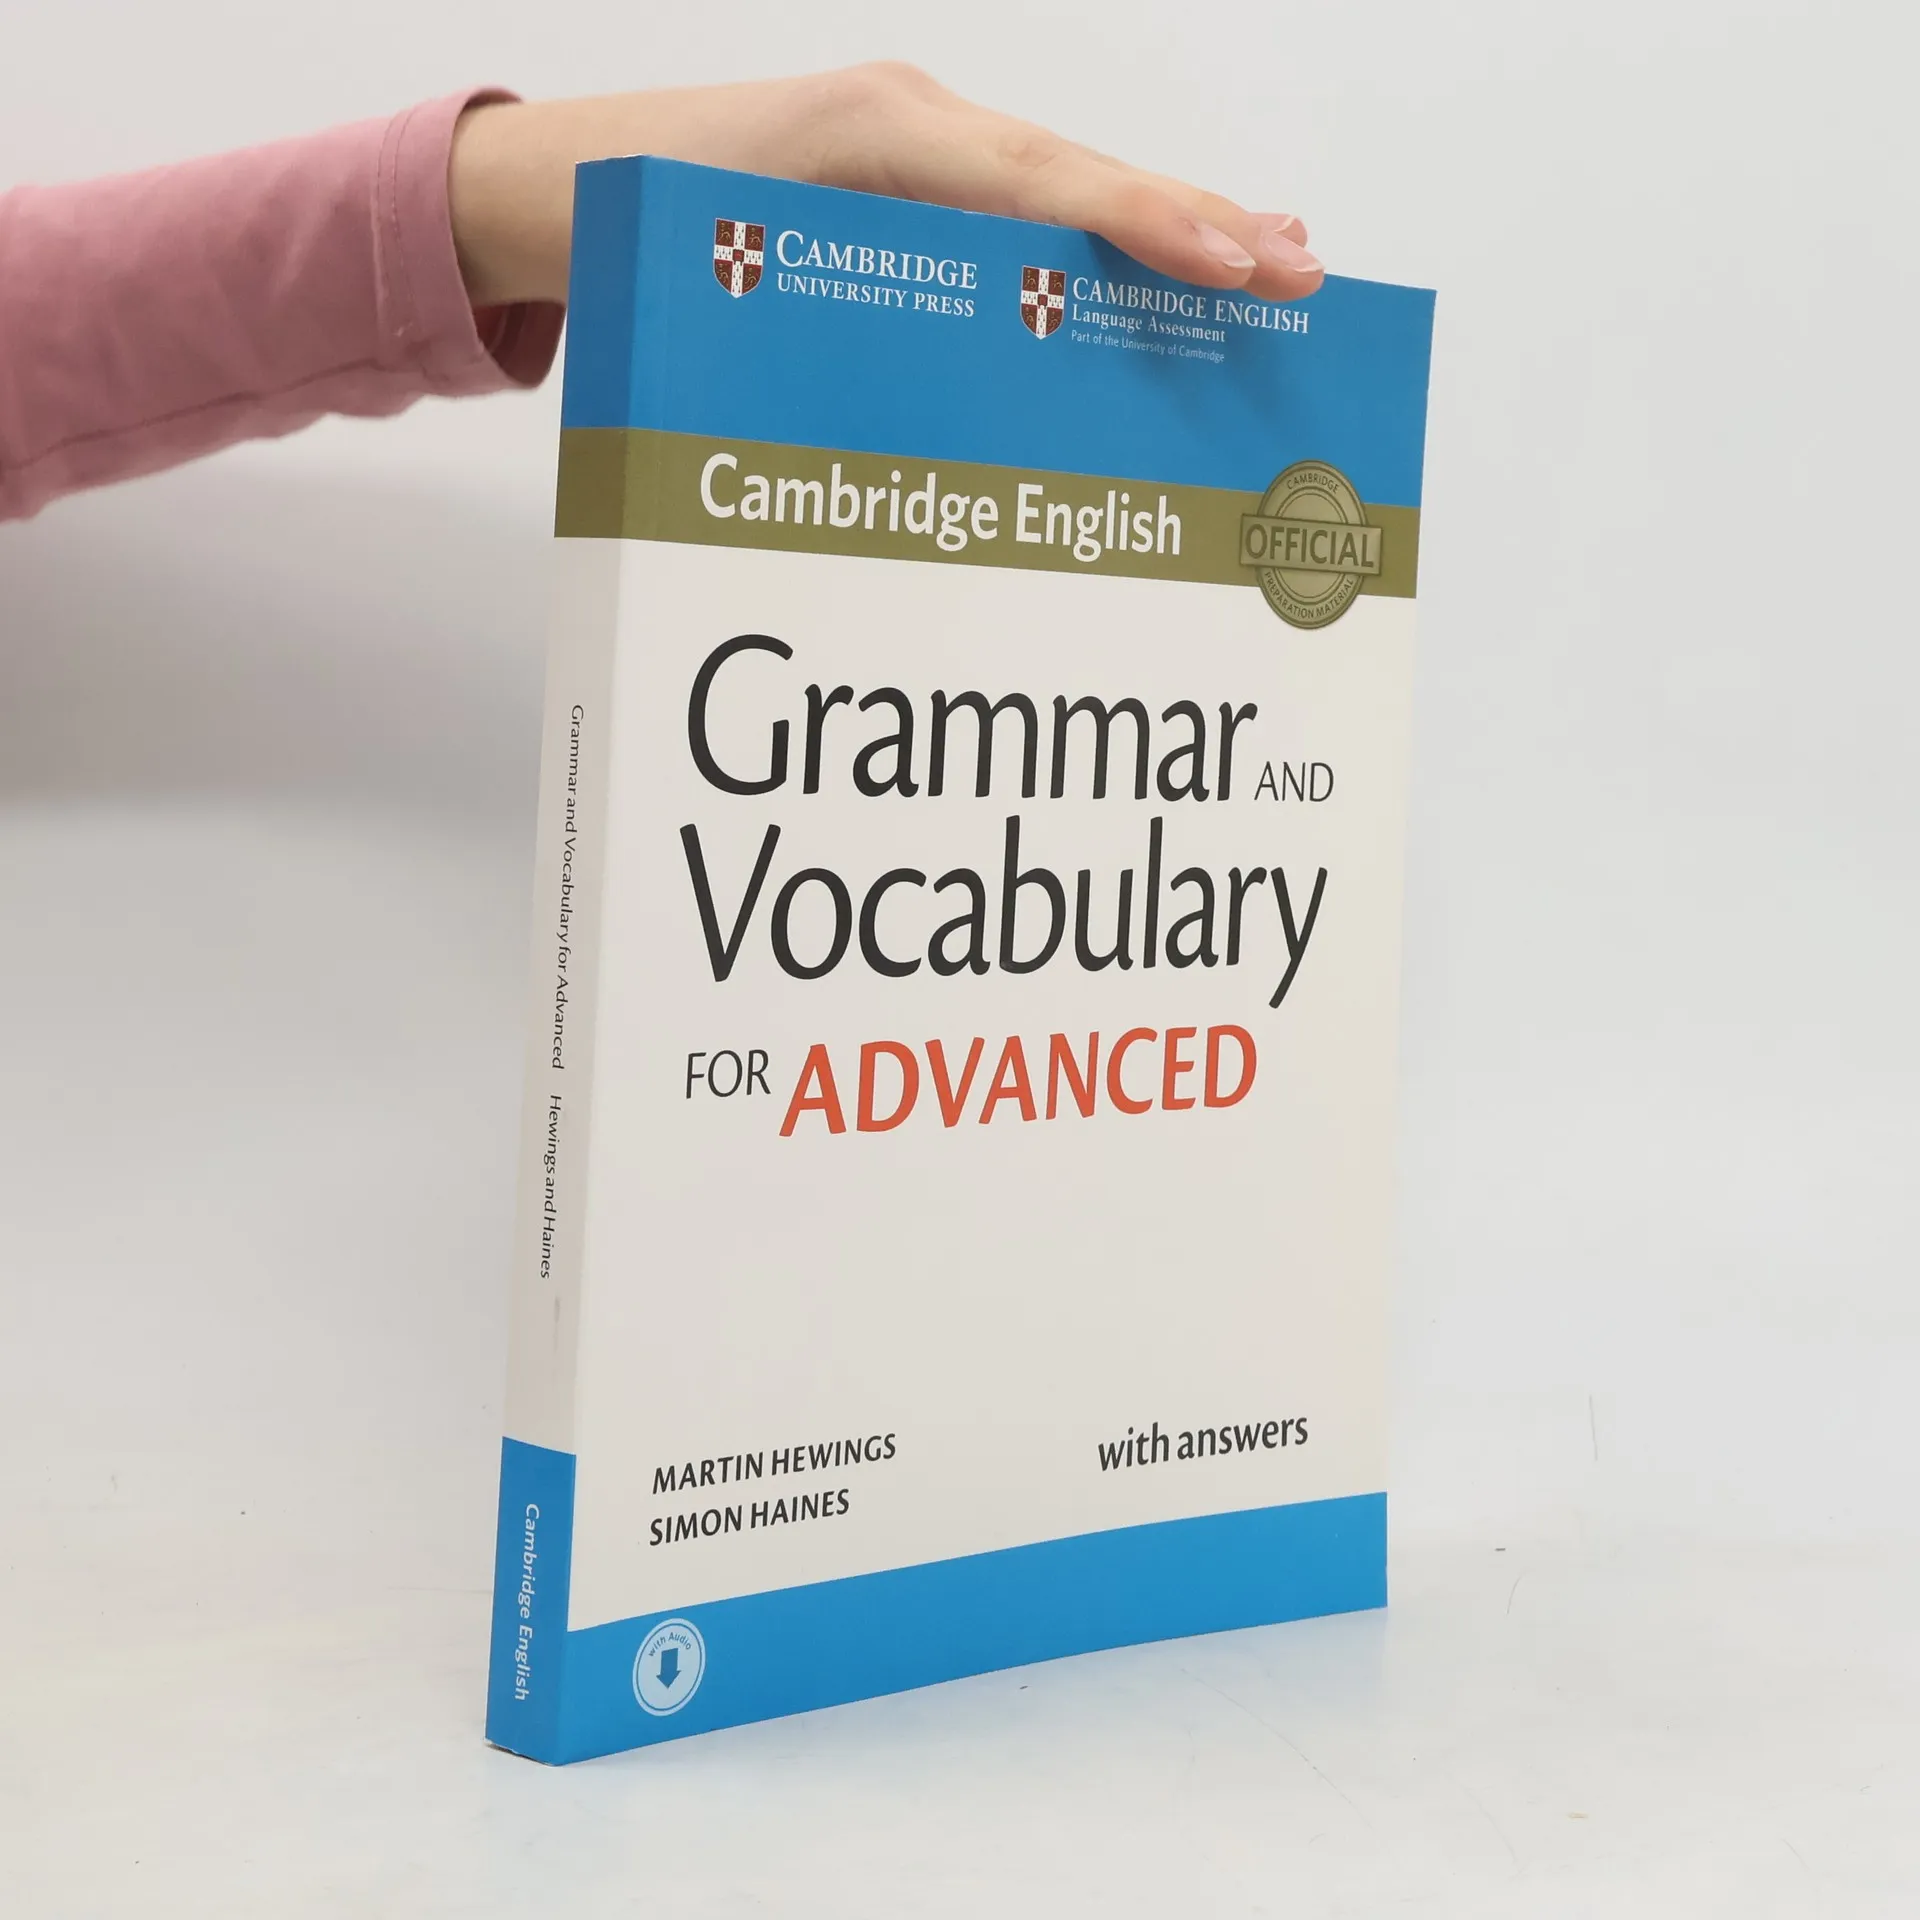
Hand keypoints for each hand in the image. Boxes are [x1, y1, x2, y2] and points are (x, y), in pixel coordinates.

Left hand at [448, 64, 1321, 308]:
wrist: (554, 183)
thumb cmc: (628, 230)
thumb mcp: (721, 277)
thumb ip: (833, 321)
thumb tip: (953, 414)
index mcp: (873, 135)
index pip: (1037, 180)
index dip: (1137, 221)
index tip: (1224, 256)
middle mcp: (909, 122)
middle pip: (1078, 172)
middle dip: (1191, 222)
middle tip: (1296, 269)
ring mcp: (915, 139)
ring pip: (1065, 182)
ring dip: (1168, 223)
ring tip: (1270, 255)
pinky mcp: (912, 169)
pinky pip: (1026, 197)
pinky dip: (1104, 225)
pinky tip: (1165, 245)